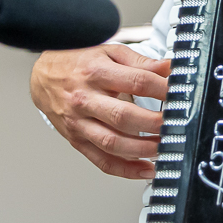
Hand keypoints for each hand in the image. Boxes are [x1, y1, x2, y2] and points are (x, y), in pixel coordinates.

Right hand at [30, 44, 171, 179]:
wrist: (43, 76)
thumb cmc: (76, 63)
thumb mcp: (109, 52)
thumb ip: (141, 62)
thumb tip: (170, 69)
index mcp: (96, 73)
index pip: (137, 82)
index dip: (162, 89)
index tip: (179, 95)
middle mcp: (85, 99)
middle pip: (124, 116)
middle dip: (154, 124)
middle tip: (174, 125)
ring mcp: (79, 123)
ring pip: (113, 143)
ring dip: (143, 150)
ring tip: (164, 148)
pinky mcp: (77, 140)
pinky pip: (102, 161)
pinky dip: (126, 170)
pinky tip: (145, 169)